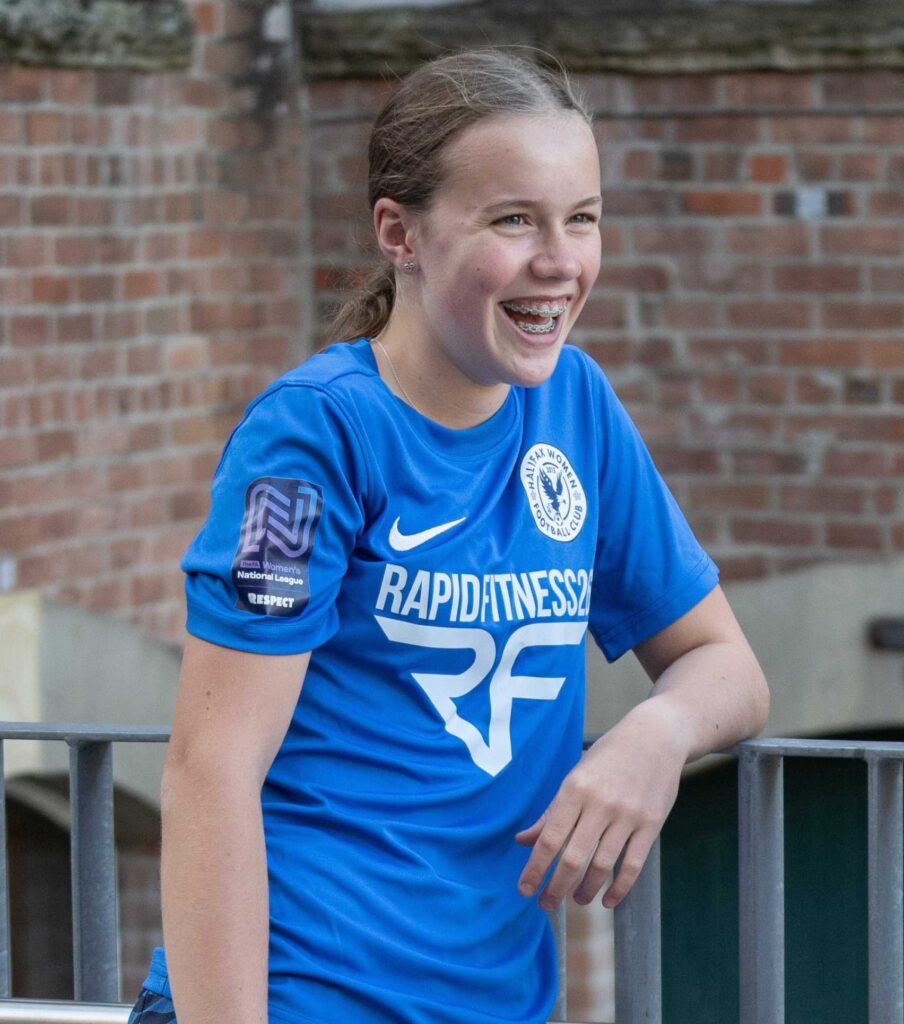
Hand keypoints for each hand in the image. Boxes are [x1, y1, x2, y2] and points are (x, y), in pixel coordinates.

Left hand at [515, 698, 689, 909]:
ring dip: (586, 890)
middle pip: (573, 858)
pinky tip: (607, 899)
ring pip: (602, 865)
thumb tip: (522, 840)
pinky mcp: (651, 824)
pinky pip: (632, 864)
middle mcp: (599, 803)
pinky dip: (619, 888)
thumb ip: (551, 811)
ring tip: (577, 900)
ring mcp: (627, 815)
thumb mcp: (575, 775)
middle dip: (556, 887)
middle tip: (546, 905)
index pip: (549, 838)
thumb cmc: (609, 756)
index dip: (535, 868)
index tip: (524, 890)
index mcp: (574, 788)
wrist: (656, 737)